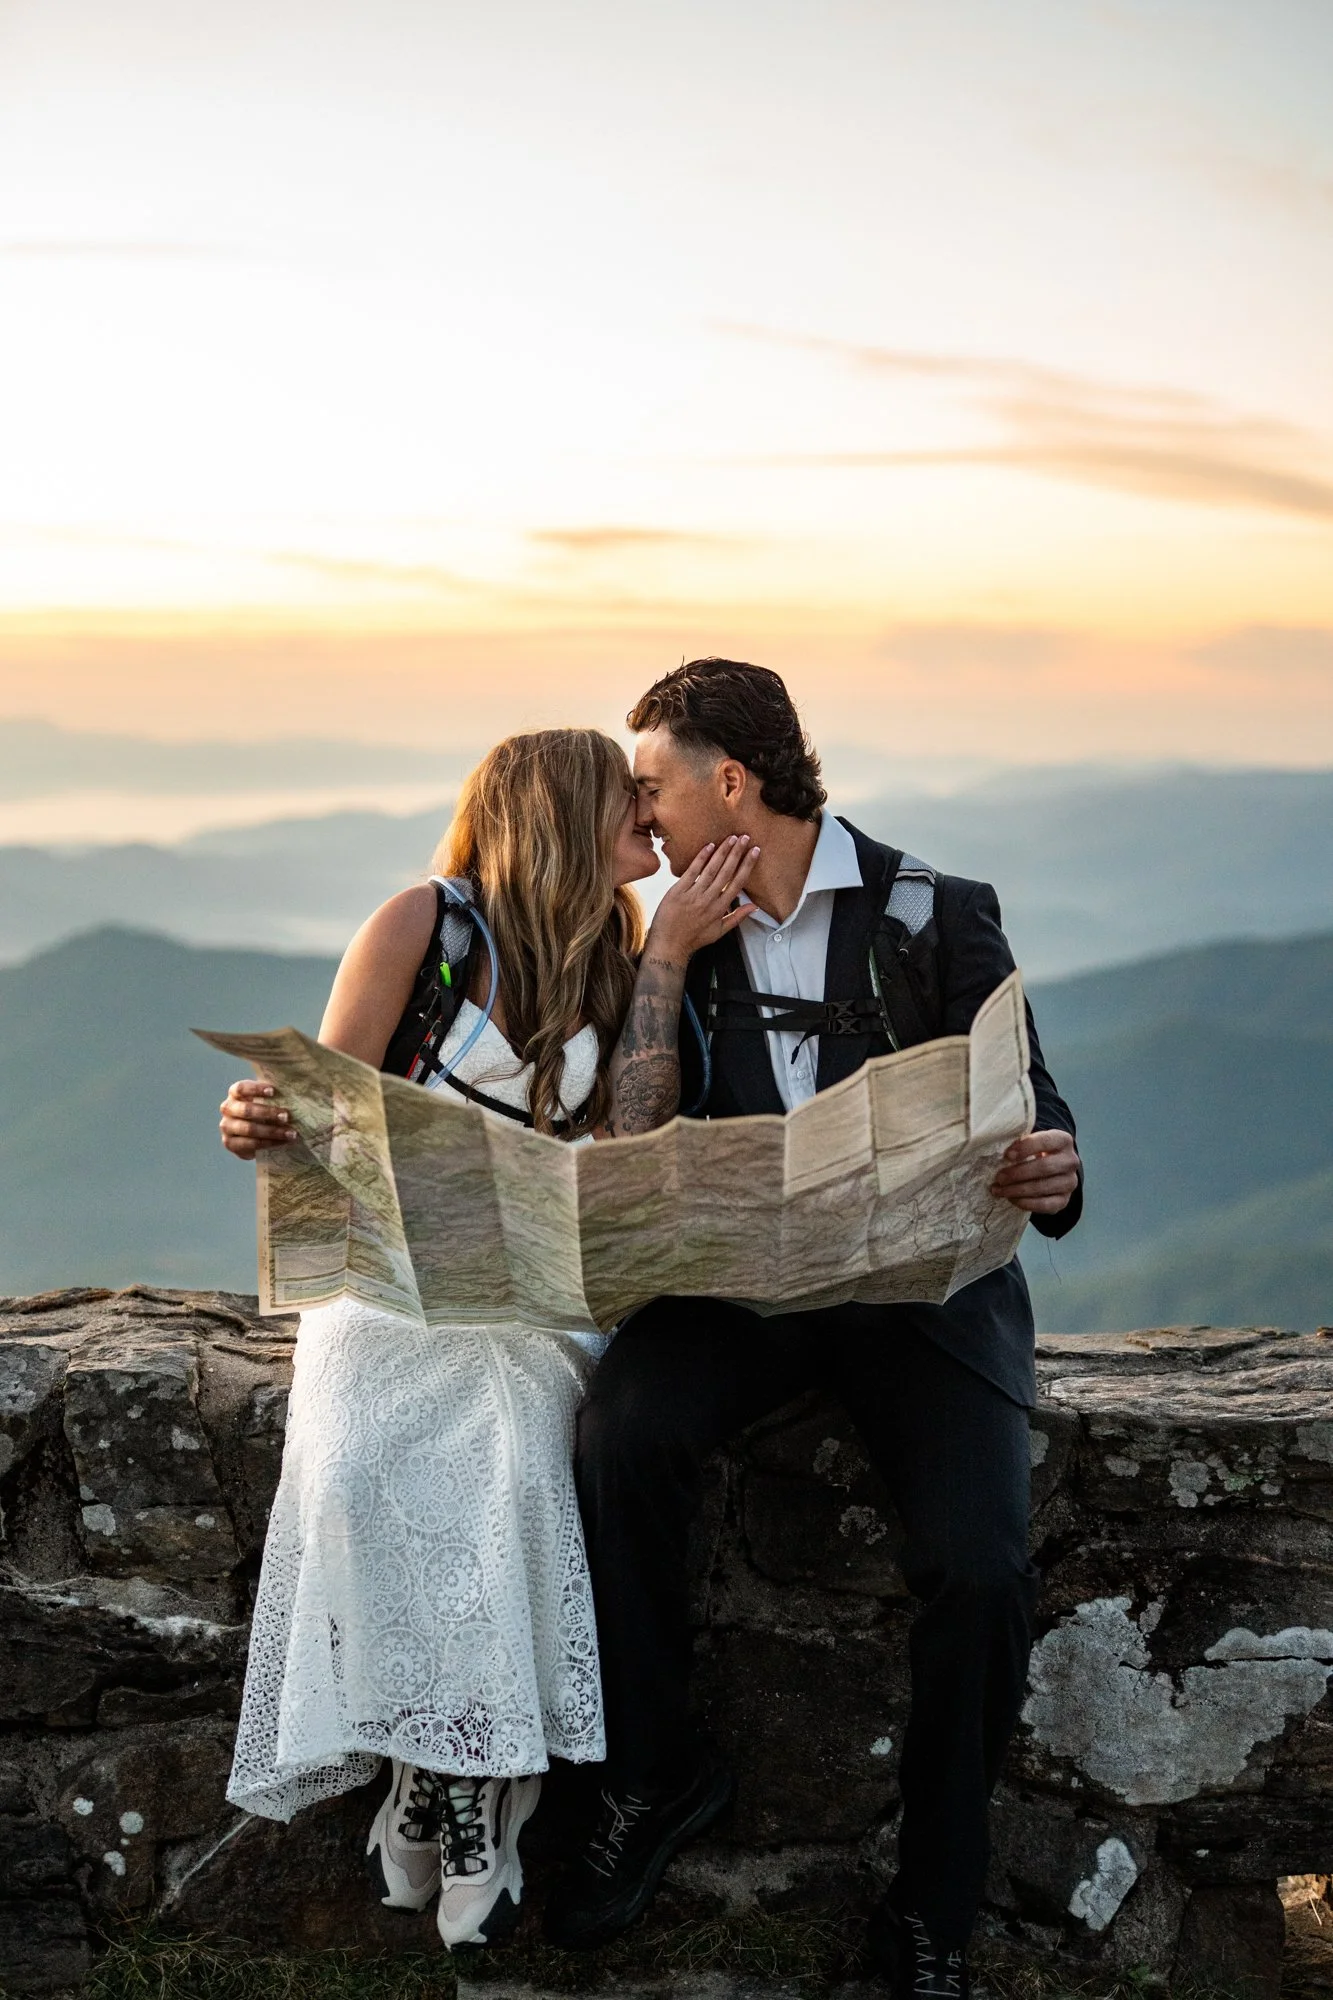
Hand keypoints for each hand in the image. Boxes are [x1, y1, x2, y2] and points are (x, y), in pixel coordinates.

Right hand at [219, 1078, 298, 1159]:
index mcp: (235, 1093)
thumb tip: (297, 1089)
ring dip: (272, 1131)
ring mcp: (226, 1126)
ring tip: (291, 1133)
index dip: (256, 1090)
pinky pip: (250, 1144)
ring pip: (248, 1129)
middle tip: (286, 1116)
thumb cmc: (264, 1110)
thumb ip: (275, 1094)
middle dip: (268, 1113)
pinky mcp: (230, 1143)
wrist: (255, 1133)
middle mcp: (227, 1108)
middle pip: (246, 1110)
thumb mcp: (267, 1099)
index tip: (273, 1091)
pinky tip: (283, 1141)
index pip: (241, 1089)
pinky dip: (268, 1143)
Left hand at [647, 835, 760, 963]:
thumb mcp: (719, 931)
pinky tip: (709, 846)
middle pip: (727, 872)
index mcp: (720, 909)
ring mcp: (693, 895)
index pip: (738, 882)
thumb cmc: (694, 938)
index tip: (755, 851)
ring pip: (711, 869)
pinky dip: (701, 858)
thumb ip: (738, 917)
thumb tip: (754, 906)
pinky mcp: (678, 891)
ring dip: (723, 852)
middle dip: (738, 853)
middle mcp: (709, 900)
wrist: (669, 944)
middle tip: (746, 837)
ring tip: (731, 838)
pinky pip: (692, 871)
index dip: (747, 865)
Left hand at [991, 1129, 1080, 1214]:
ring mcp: (1070, 1182)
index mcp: (1063, 1140)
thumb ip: (1020, 1142)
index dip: (1026, 1148)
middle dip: (1018, 1173)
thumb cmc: (1035, 1151)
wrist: (1052, 1169)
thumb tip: (1002, 1151)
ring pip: (1042, 1187)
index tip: (1007, 1155)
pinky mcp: (1064, 1200)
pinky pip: (1045, 1205)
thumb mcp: (1031, 1141)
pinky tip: (1011, 1199)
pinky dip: (1026, 1203)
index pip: (1046, 1141)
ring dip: (1017, 1190)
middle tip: (999, 1177)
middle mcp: (1071, 1161)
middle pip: (1044, 1167)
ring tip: (999, 1190)